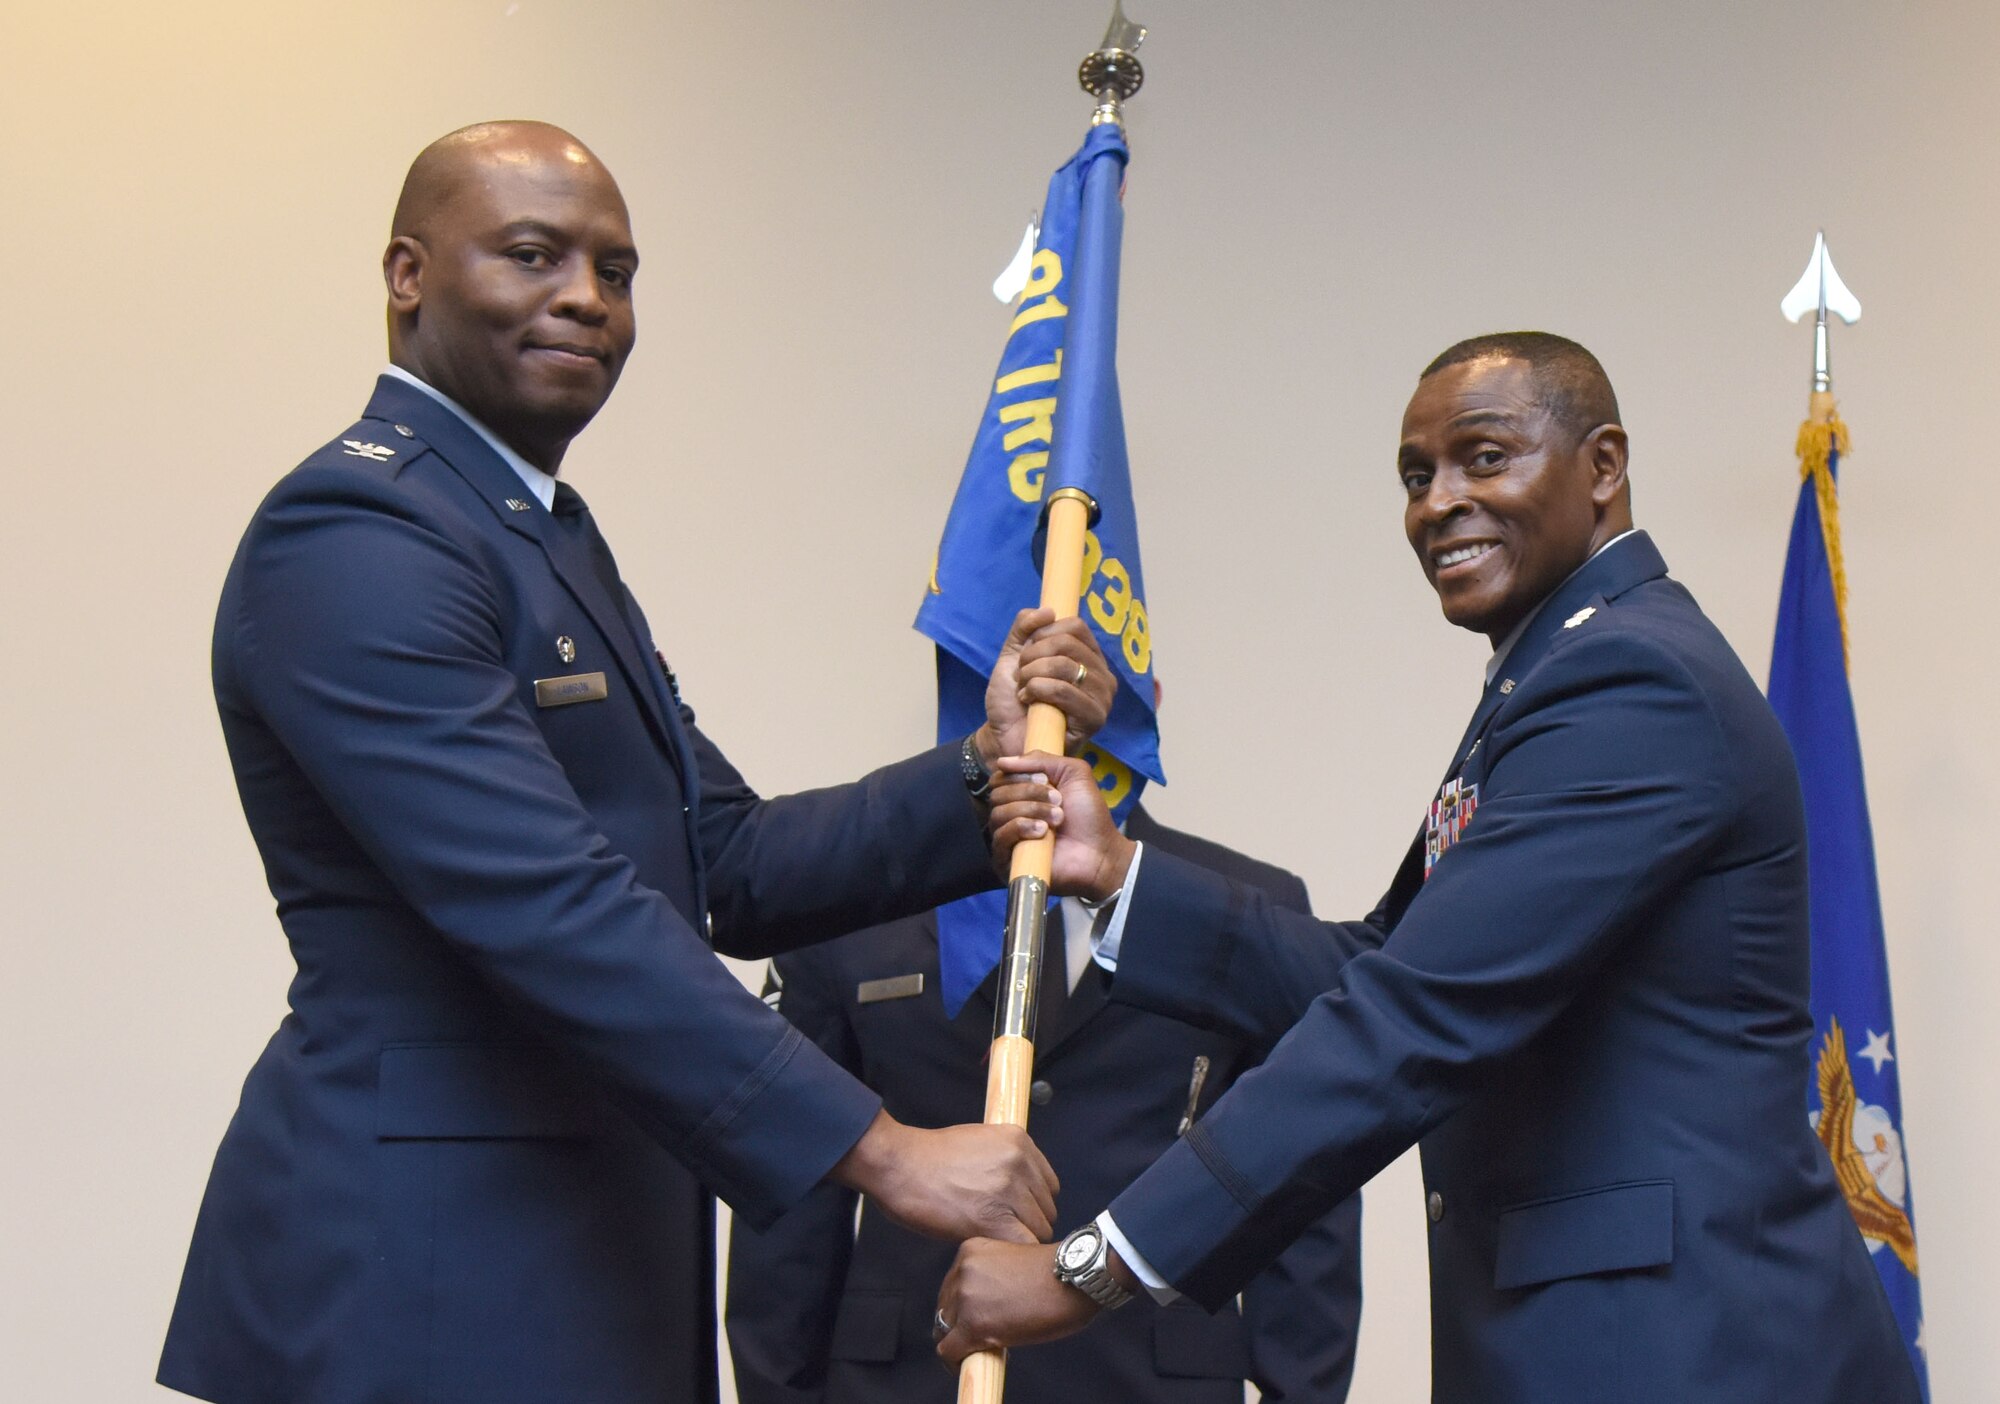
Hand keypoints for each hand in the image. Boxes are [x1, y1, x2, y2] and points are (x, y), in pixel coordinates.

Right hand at [829, 1111, 1059, 1244]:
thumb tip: (1025, 1192)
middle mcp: (1020, 1162)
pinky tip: (994, 1250)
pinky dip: (1012, 1252)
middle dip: (1027, 1223)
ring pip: (1039, 1230)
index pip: (1049, 1185)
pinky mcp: (993, 1218)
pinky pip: (1023, 1245)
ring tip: (992, 1240)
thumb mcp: (980, 1142)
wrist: (898, 1165)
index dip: (1033, 1204)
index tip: (1015, 1215)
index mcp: (1019, 1140)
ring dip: (1018, 1239)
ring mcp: (1008, 1189)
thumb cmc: (929, 1158)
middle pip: (1047, 1209)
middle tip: (1000, 1231)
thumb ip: (1008, 1162)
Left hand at [934, 1238, 1100, 1364]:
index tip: (978, 1318)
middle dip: (960, 1325)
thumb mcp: (1013, 1261)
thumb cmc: (1058, 1273)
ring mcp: (966, 1297)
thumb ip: (992, 1278)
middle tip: (983, 1337)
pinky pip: (949, 1351)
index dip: (963, 1306)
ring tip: (984, 1349)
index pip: (952, 1285)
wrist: (1076, 1279)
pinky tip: (973, 1363)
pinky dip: (956, 1362)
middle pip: (945, 1307)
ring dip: (961, 1343)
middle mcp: (962, 1270)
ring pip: (945, 1330)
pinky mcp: (973, 1325)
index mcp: (971, 1250)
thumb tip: (985, 1307)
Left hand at [975, 609, 1116, 764]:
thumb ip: (1025, 627)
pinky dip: (1036, 691)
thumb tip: (1048, 610)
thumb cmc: (1012, 699)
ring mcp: (1103, 698)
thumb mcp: (1013, 654)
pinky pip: (1062, 690)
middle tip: (1021, 675)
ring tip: (1024, 690)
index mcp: (1089, 657)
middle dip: (1032, 657)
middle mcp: (1103, 676)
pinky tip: (1029, 704)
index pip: (1075, 626)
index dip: (1043, 634)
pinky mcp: (1095, 719)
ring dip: (1031, 675)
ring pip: (1064, 665)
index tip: (1026, 653)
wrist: (1002, 736)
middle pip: (1068, 643)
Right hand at [986, 752, 1135, 900]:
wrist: (1100, 850)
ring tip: (1057, 818)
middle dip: (1029, 792)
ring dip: (1031, 810)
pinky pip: (999, 837)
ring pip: (999, 814)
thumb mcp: (1072, 773)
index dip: (1019, 775)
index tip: (1046, 779)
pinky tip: (1043, 832)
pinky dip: (1021, 828)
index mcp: (1021, 795)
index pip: (999, 779)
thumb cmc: (1088, 815)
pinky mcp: (1007, 861)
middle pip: (997, 794)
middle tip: (1058, 800)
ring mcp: (1007, 839)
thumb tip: (1003, 761)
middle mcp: (1010, 815)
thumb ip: (1041, 759)